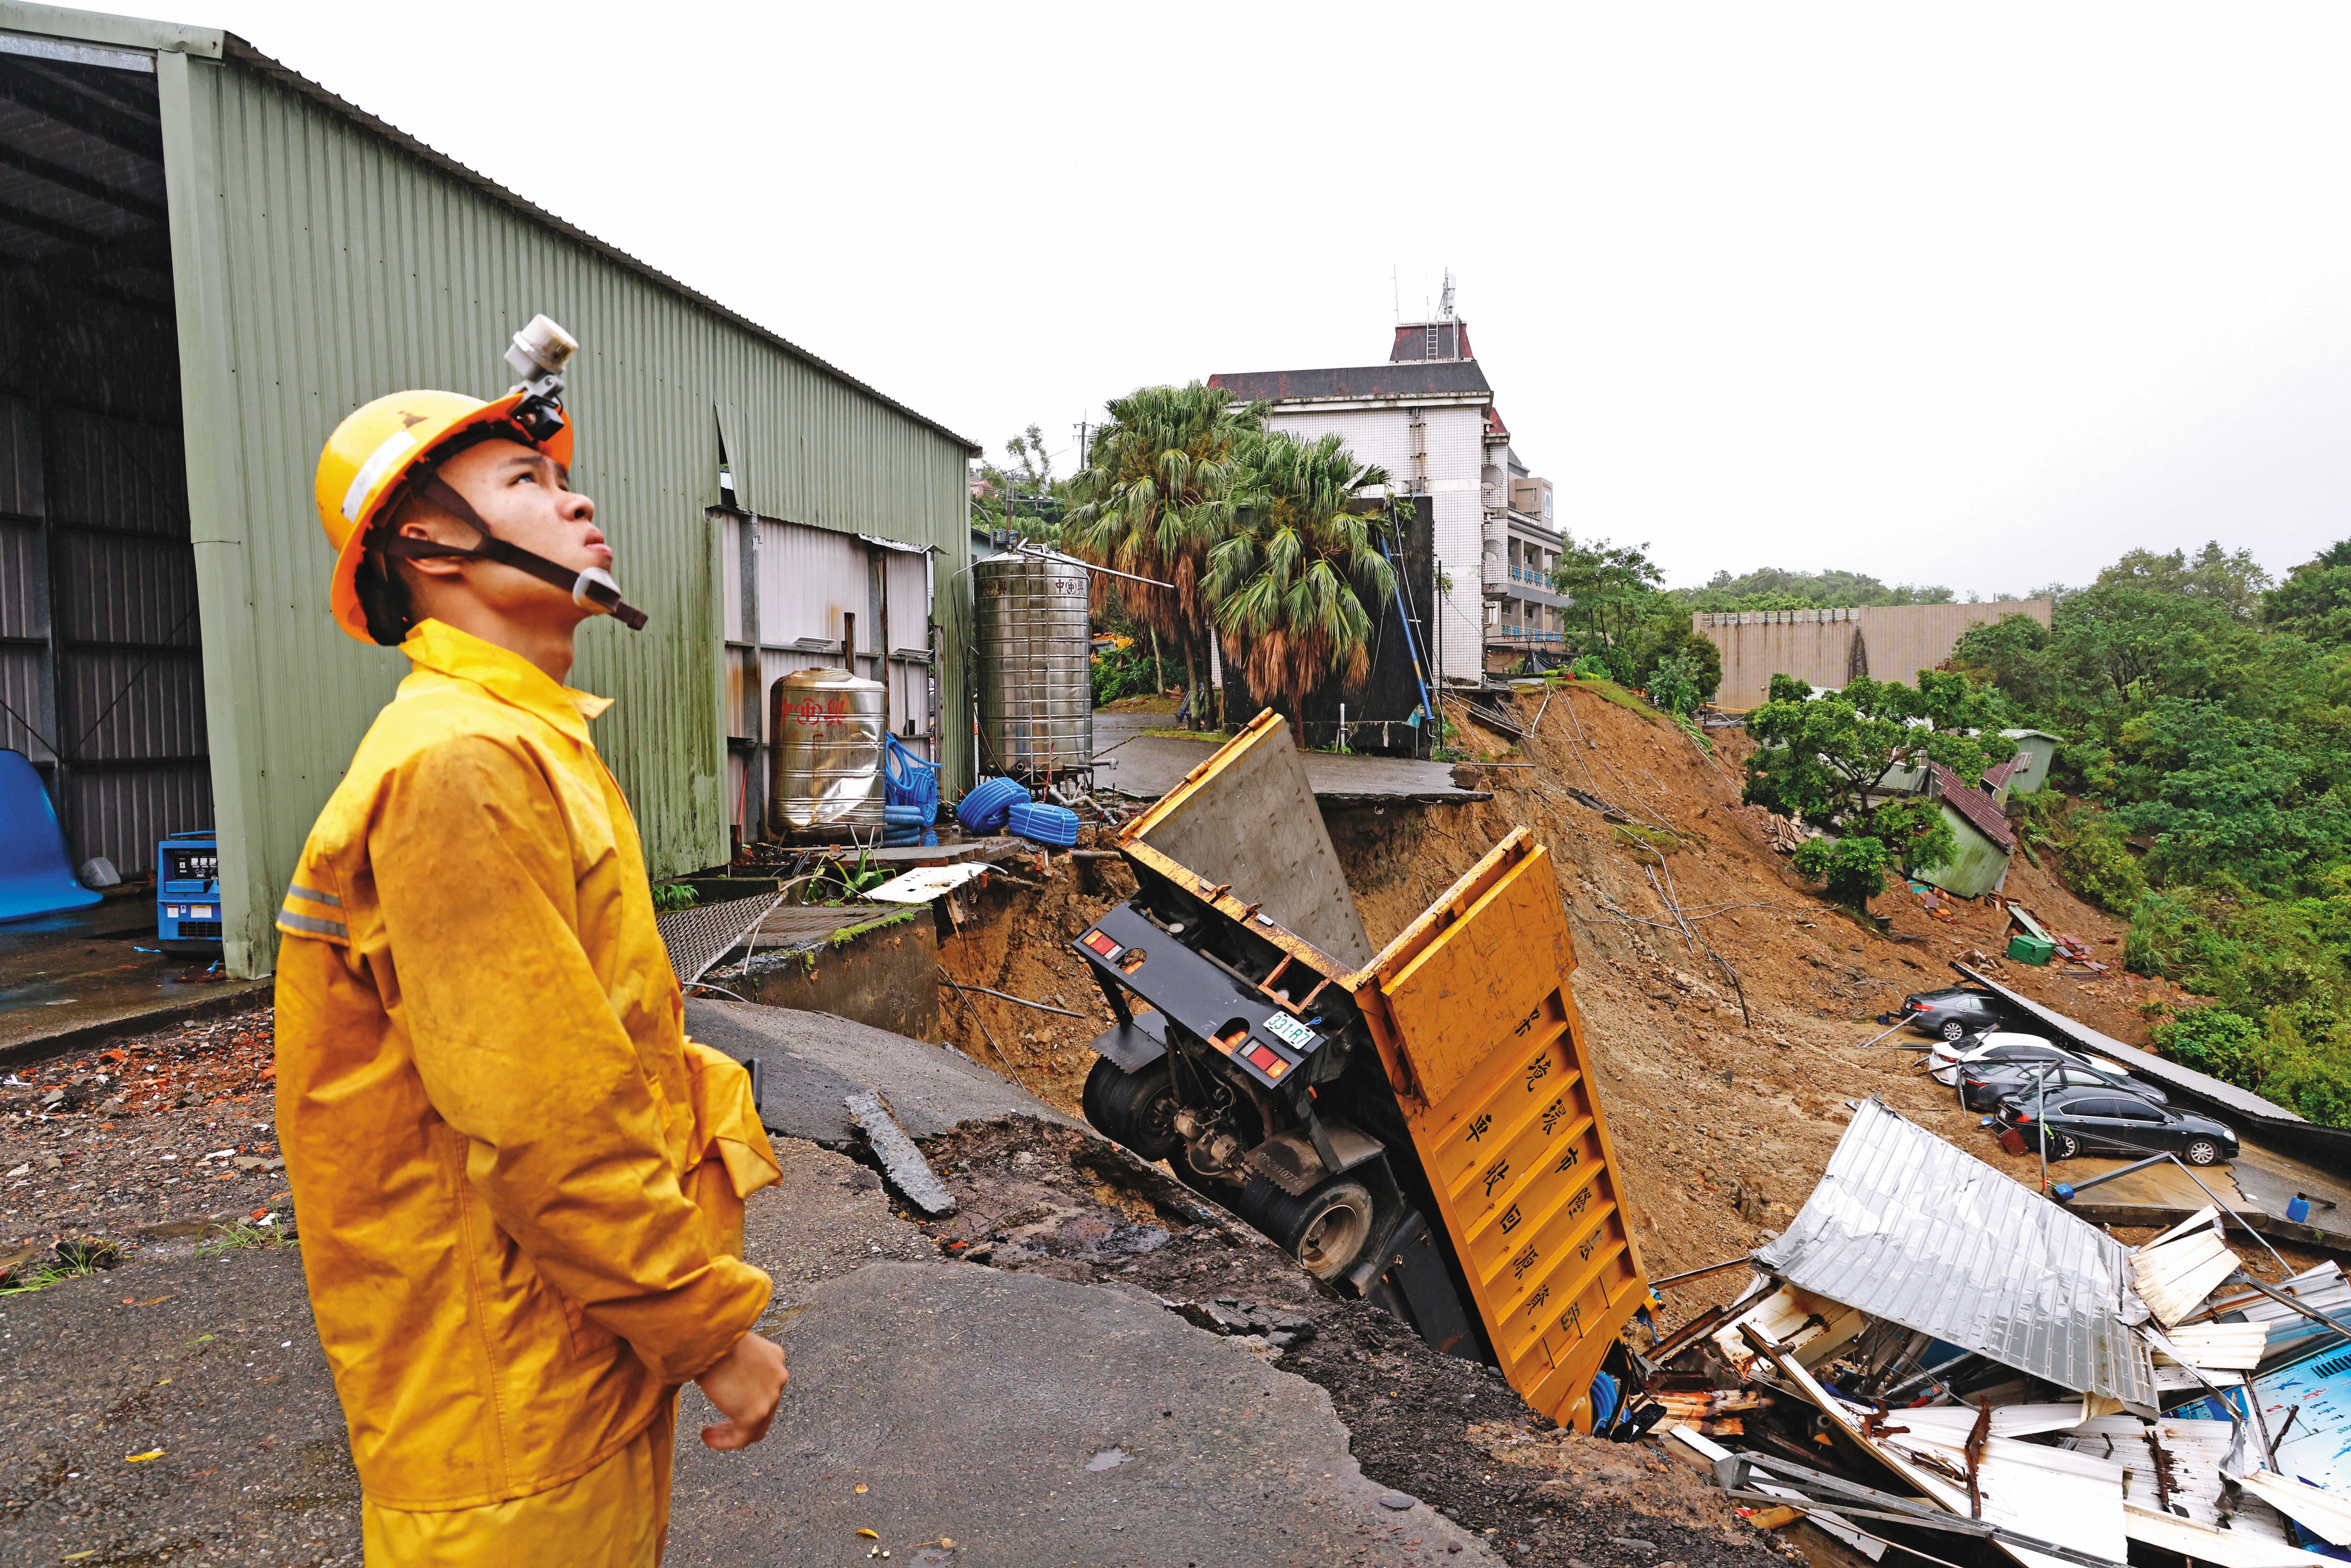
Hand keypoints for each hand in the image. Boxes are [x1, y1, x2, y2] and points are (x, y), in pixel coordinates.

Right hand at [694, 1331, 787, 1449]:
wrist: (711, 1334)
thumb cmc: (711, 1336)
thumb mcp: (730, 1347)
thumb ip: (732, 1362)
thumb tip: (716, 1371)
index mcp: (774, 1357)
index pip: (765, 1387)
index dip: (744, 1399)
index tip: (724, 1402)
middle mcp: (778, 1376)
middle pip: (764, 1409)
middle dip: (740, 1420)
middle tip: (717, 1426)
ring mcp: (771, 1396)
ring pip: (755, 1427)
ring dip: (730, 1432)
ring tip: (709, 1433)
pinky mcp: (755, 1412)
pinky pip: (742, 1437)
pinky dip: (724, 1441)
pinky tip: (706, 1436)